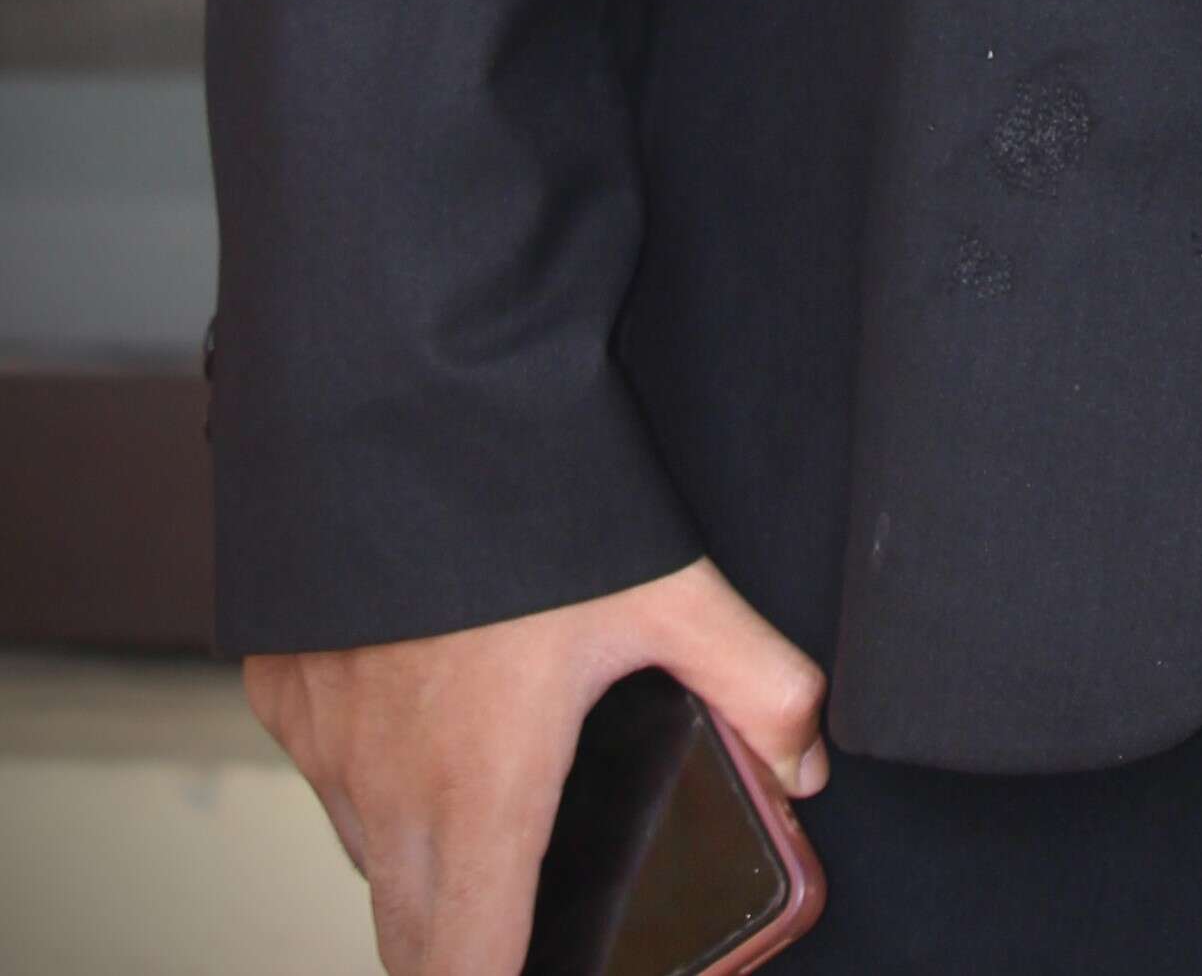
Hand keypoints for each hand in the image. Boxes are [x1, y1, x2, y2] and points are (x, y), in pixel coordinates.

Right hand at [247, 551, 827, 975]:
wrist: (400, 397)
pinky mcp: (281, 685)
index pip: (464, 972)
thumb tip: (805, 765)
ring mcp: (324, 739)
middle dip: (455, 952)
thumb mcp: (670, 592)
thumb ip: (756, 684)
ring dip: (414, 859)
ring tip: (477, 821)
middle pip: (407, 936)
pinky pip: (321, 766)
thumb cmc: (532, 498)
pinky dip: (362, 770)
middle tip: (510, 934)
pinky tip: (415, 715)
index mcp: (482, 793)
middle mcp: (387, 788)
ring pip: (363, 849)